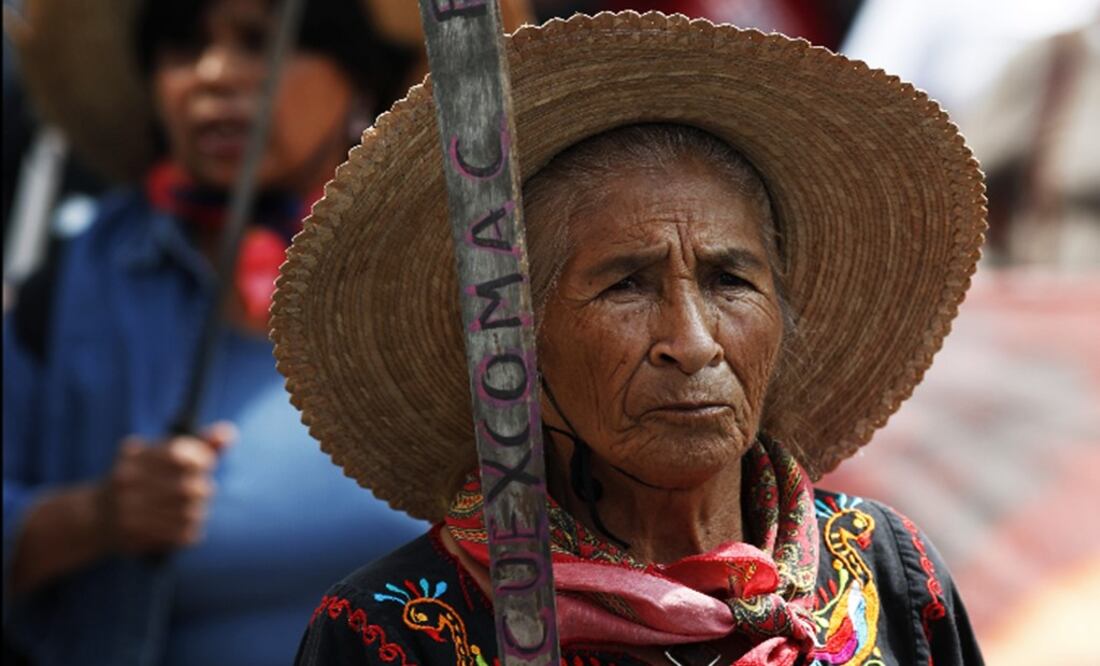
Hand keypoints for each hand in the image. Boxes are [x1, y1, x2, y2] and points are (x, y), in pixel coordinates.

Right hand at [99, 422, 234, 554]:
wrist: (97, 515)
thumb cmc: (144, 478)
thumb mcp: (164, 454)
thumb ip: (200, 442)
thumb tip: (229, 432)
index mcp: (135, 456)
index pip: (179, 455)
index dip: (202, 459)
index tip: (205, 464)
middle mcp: (127, 480)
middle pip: (189, 488)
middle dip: (203, 490)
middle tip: (202, 492)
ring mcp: (127, 509)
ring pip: (189, 513)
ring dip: (199, 511)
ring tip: (194, 510)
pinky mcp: (133, 535)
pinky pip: (181, 534)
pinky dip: (190, 530)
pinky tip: (185, 525)